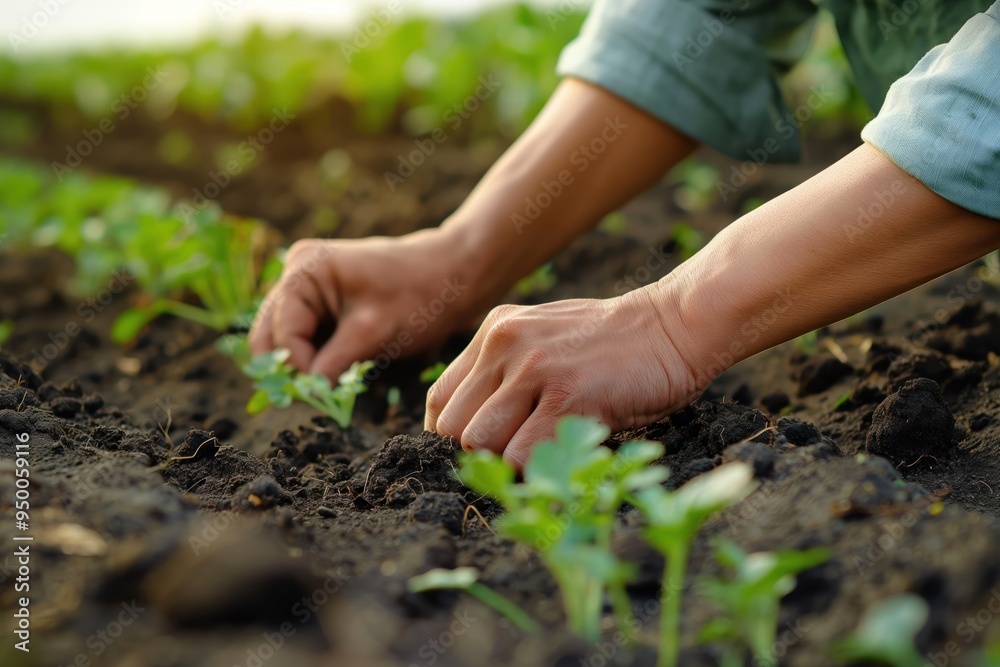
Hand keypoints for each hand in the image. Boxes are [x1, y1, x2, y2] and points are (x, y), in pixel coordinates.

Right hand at [248, 229, 478, 377]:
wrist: (453, 276)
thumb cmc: (418, 295)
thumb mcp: (373, 331)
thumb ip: (334, 362)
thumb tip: (307, 394)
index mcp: (304, 270)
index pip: (283, 333)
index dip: (299, 368)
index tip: (324, 394)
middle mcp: (297, 274)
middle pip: (272, 335)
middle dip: (293, 367)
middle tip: (319, 396)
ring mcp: (308, 288)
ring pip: (287, 340)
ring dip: (306, 365)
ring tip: (333, 384)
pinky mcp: (323, 304)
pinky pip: (308, 338)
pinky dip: (319, 358)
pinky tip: (341, 370)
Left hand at [424, 289, 702, 467]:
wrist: (675, 325)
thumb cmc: (614, 345)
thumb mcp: (545, 337)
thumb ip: (507, 368)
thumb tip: (471, 430)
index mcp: (495, 330)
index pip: (439, 400)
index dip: (452, 435)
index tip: (482, 451)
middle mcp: (506, 344)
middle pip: (454, 428)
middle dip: (481, 454)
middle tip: (520, 458)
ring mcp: (535, 368)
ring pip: (480, 443)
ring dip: (508, 463)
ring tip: (545, 456)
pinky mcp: (569, 394)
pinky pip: (523, 455)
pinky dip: (538, 471)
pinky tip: (566, 459)